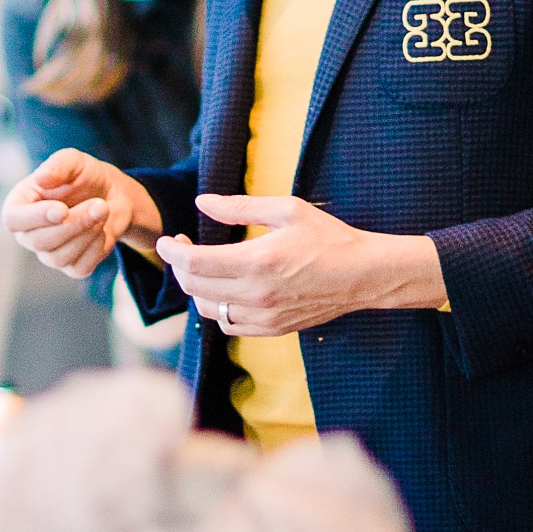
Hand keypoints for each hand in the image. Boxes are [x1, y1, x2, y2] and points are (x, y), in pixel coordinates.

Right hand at [1, 149, 161, 279]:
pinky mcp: (71, 266)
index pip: (12, 220)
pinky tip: (102, 228)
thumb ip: (57, 166)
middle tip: (99, 204)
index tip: (62, 209)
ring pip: (58, 257)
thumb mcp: (74, 162)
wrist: (113, 195)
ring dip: (86, 233)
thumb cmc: (85, 175)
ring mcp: (48, 253)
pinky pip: (80, 267)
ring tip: (102, 209)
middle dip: (73, 224)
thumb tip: (41, 178)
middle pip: (38, 241)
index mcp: (20, 205)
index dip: (35, 218)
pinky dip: (96, 247)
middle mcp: (29, 233)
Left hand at [156, 196, 447, 336]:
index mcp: (258, 261)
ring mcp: (264, 316)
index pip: (194, 264)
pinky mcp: (273, 329)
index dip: (172, 252)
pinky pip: (230, 325)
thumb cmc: (328, 237)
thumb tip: (201, 202)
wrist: (364, 275)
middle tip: (183, 246)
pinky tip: (225, 290)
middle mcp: (257, 294)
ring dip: (197, 289)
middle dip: (180, 266)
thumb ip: (239, 206)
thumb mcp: (287, 210)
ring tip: (203, 267)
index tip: (168, 239)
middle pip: (195, 288)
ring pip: (208, 310)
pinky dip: (218, 308)